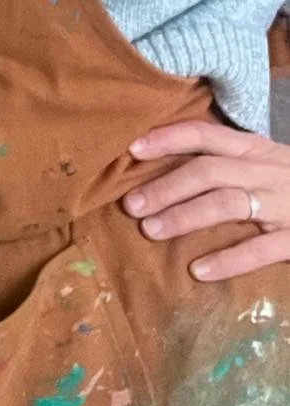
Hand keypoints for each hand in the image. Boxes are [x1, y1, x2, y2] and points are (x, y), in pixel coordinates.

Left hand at [123, 118, 289, 281]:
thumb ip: (229, 162)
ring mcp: (285, 204)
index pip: (207, 135)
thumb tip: (166, 168)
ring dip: (184, 216)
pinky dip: (228, 259)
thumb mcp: (268, 163)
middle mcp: (268, 171)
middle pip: (208, 172)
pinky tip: (198, 270)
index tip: (132, 150)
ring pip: (227, 204)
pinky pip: (261, 249)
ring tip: (150, 230)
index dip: (168, 139)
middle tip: (131, 205)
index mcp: (257, 149)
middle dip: (165, 187)